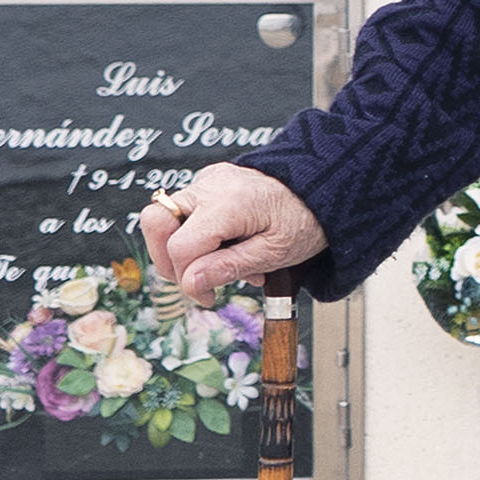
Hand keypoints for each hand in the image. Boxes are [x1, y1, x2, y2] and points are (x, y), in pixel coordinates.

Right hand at [143, 164, 325, 306]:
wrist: (323, 187)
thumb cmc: (305, 218)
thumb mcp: (274, 253)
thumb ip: (229, 267)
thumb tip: (191, 282)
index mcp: (228, 203)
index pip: (181, 246)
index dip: (186, 279)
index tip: (207, 297)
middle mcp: (211, 185)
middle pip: (156, 222)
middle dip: (169, 260)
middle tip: (198, 282)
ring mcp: (207, 181)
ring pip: (167, 219)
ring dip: (187, 250)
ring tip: (224, 264)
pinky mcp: (209, 184)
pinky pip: (187, 213)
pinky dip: (199, 236)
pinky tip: (228, 247)